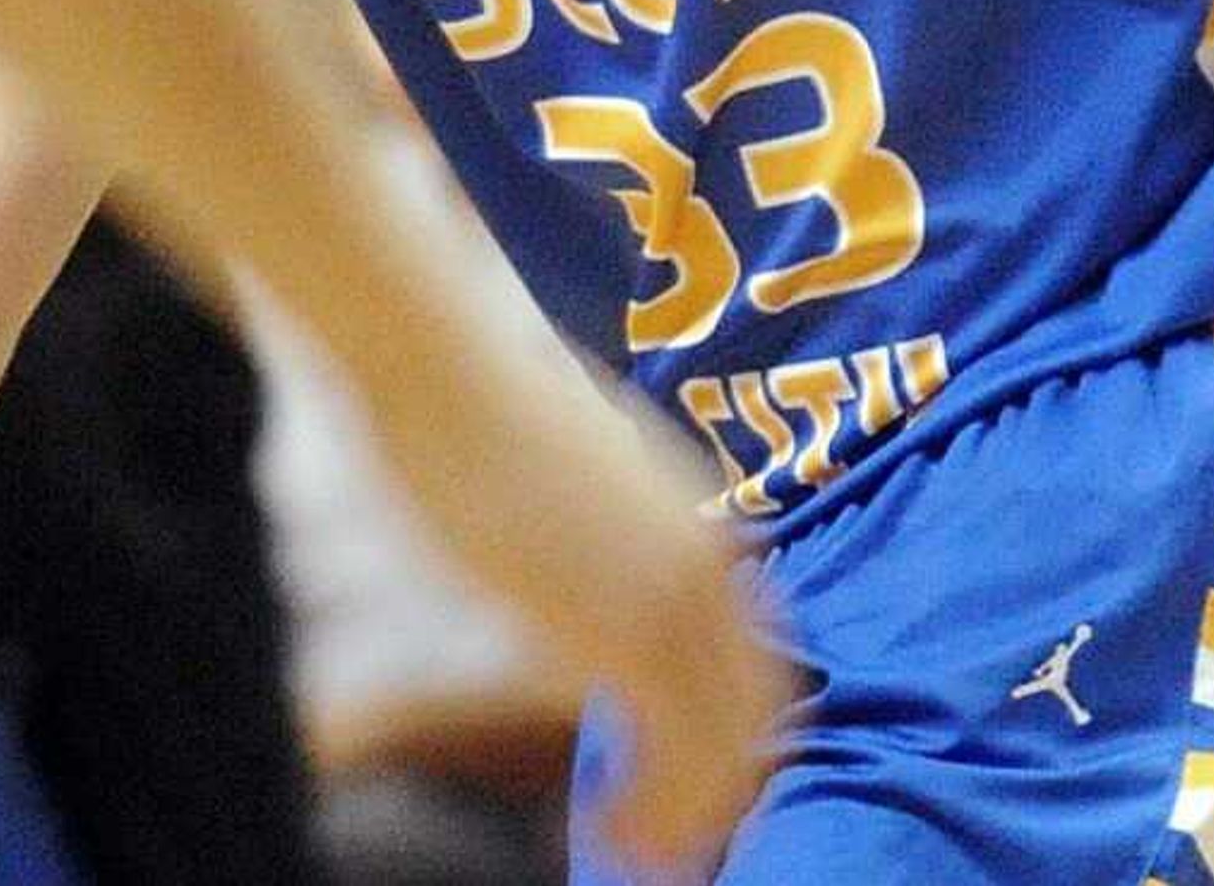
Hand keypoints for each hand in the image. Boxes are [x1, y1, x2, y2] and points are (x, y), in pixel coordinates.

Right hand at [389, 369, 789, 871]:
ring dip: (692, 812)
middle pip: (759, 707)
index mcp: (702, 528)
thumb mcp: (571, 479)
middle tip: (678, 840)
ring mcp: (677, 599)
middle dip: (725, 784)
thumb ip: (603, 531)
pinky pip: (677, 752)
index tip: (691, 779)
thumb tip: (581, 568)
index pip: (755, 655)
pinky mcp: (632, 633)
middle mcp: (710, 566)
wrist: (454, 375)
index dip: (734, 731)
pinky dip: (658, 808)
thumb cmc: (479, 415)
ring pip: (730, 743)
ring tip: (642, 853)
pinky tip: (607, 826)